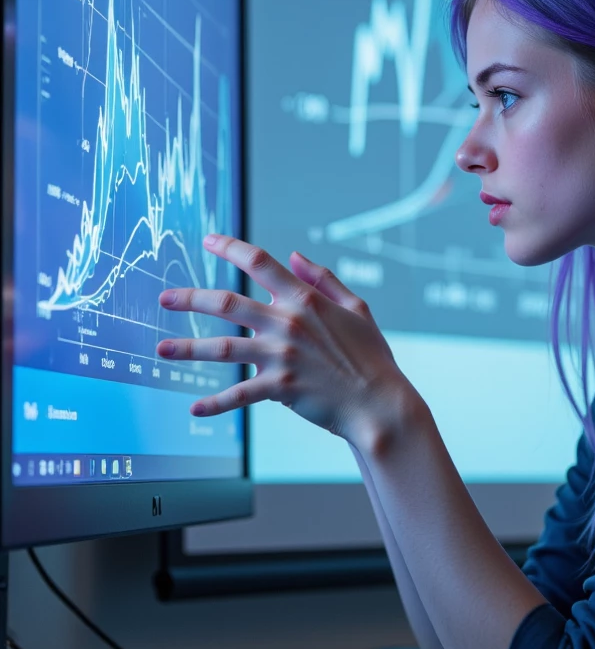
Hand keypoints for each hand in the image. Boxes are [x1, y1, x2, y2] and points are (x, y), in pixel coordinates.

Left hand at [156, 234, 408, 446]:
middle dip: (190, 298)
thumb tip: (294, 256)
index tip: (208, 241)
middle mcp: (287, 323)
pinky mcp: (279, 388)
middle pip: (227, 303)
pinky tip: (194, 407)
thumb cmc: (371, 356)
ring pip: (222, 348)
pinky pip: (238, 395)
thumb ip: (324, 279)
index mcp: (305, 300)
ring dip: (187, 349)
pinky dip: (215, 403)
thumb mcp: (357, 308)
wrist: (379, 403)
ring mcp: (281, 356)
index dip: (231, 247)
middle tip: (164, 298)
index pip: (260, 263)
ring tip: (160, 350)